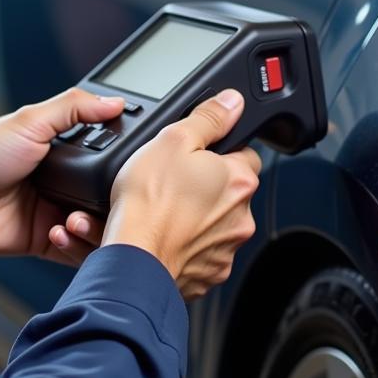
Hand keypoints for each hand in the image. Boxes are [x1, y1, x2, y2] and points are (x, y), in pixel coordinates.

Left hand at [0, 88, 122, 263]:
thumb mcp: (31, 120)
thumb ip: (76, 108)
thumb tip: (116, 102)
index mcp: (64, 151)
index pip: (108, 158)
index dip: (122, 165)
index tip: (134, 168)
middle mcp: (64, 182)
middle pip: (106, 197)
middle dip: (113, 203)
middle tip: (110, 201)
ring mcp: (55, 213)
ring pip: (96, 228)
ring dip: (92, 228)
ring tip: (74, 219)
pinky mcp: (45, 242)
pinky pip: (75, 253)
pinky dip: (76, 247)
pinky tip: (60, 232)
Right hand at [101, 89, 261, 299]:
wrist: (132, 260)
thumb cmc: (149, 202)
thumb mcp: (173, 139)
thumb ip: (208, 118)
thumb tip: (232, 102)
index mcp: (239, 180)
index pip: (244, 154)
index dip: (217, 152)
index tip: (194, 157)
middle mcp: (241, 217)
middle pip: (228, 190)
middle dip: (204, 185)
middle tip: (171, 183)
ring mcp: (226, 249)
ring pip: (215, 222)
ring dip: (195, 216)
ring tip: (162, 211)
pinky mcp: (209, 274)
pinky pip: (201, 252)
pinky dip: (185, 244)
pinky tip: (162, 234)